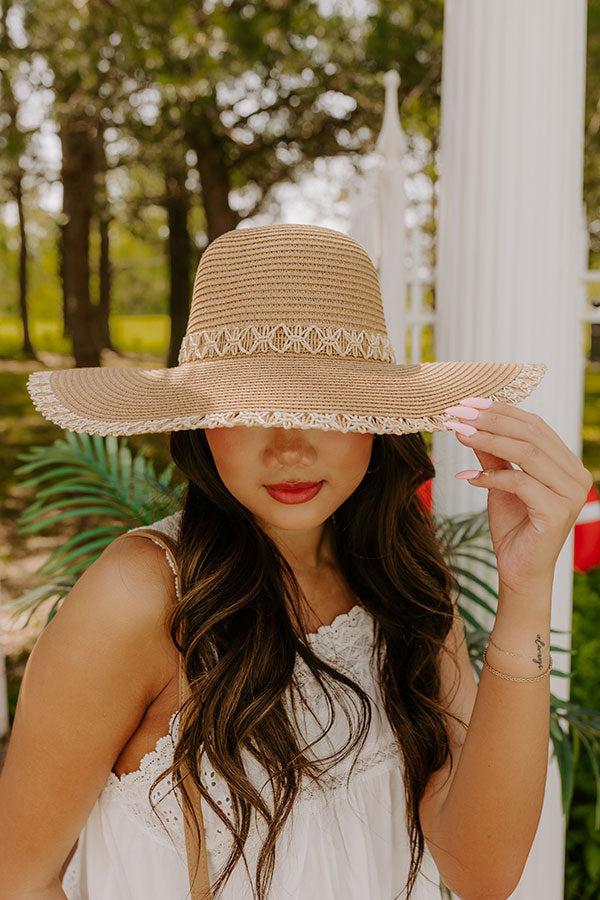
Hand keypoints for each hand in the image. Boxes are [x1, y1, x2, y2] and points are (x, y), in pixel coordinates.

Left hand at [444, 399, 593, 596]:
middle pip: (531, 434)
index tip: (467, 403)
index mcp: (566, 463)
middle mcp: (576, 475)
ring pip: (527, 453)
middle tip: (458, 414)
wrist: (520, 571)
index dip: (500, 410)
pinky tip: (467, 478)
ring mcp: (570, 493)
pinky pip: (520, 483)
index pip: (534, 425)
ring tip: (459, 434)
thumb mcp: (499, 483)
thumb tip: (470, 423)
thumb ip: (492, 455)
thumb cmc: (514, 526)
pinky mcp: (557, 512)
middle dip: (491, 420)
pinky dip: (491, 477)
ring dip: (488, 440)